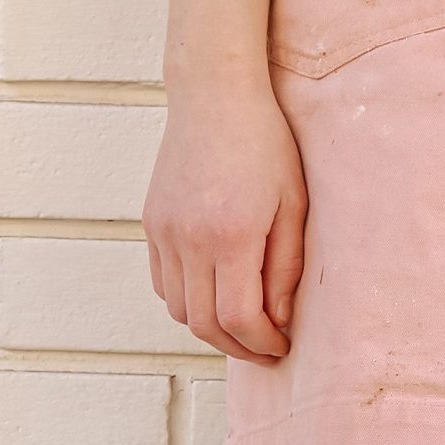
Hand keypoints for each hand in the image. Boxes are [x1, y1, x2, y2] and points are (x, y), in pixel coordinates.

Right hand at [146, 71, 309, 362]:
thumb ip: (286, 267)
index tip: (282, 345)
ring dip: (211, 327)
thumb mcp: (293, 204)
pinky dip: (187, 301)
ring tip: (243, 323)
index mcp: (230, 234)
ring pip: (179, 310)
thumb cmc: (265, 144)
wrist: (215, 97)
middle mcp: (189, 239)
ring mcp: (164, 233)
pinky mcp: (152, 224)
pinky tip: (214, 293)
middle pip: (204, 324)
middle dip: (238, 346)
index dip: (261, 343)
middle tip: (265, 347)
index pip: (238, 318)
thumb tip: (279, 319)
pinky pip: (163, 284)